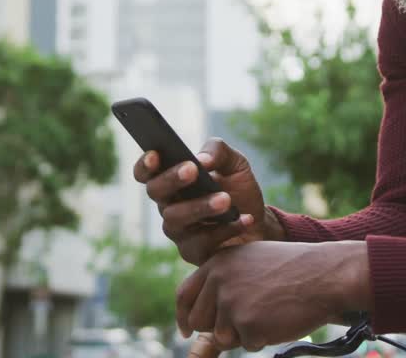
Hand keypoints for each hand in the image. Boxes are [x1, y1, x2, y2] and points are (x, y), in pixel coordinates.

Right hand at [133, 138, 284, 264]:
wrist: (260, 224)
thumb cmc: (240, 190)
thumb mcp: (235, 163)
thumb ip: (218, 152)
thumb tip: (202, 160)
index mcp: (172, 181)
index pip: (146, 173)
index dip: (145, 164)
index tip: (155, 155)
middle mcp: (168, 205)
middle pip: (155, 192)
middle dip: (171, 179)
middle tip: (192, 170)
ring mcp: (178, 231)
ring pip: (175, 218)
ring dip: (200, 206)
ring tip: (225, 199)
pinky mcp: (193, 252)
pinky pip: (201, 242)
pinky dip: (226, 228)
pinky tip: (245, 219)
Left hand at [176, 240, 370, 351]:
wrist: (325, 274)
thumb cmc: (294, 269)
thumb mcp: (252, 262)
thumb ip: (225, 281)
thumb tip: (200, 316)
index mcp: (218, 263)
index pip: (185, 295)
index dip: (184, 316)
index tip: (187, 331)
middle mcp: (218, 281)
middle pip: (199, 321)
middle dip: (219, 328)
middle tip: (246, 321)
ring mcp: (231, 302)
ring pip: (222, 337)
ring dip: (244, 334)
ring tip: (270, 312)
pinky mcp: (246, 323)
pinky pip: (247, 345)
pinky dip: (264, 338)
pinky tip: (280, 318)